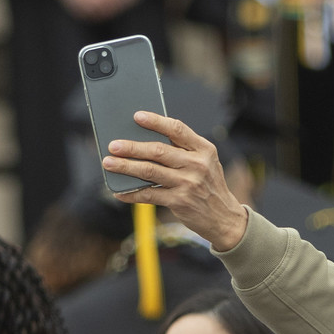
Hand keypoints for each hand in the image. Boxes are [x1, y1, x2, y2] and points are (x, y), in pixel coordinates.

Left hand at [101, 111, 249, 250]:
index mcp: (203, 149)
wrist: (224, 217)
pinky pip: (149, 195)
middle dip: (132, 147)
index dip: (156, 121)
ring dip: (126, 167)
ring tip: (109, 163)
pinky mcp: (179, 202)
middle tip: (113, 145)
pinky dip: (131, 193)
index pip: (177, 129)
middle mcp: (197, 164)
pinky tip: (119, 191)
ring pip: (149, 171)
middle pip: (158, 151)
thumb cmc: (208, 184)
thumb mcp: (205, 162)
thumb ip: (183, 150)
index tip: (137, 116)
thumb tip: (144, 139)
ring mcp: (188, 184)